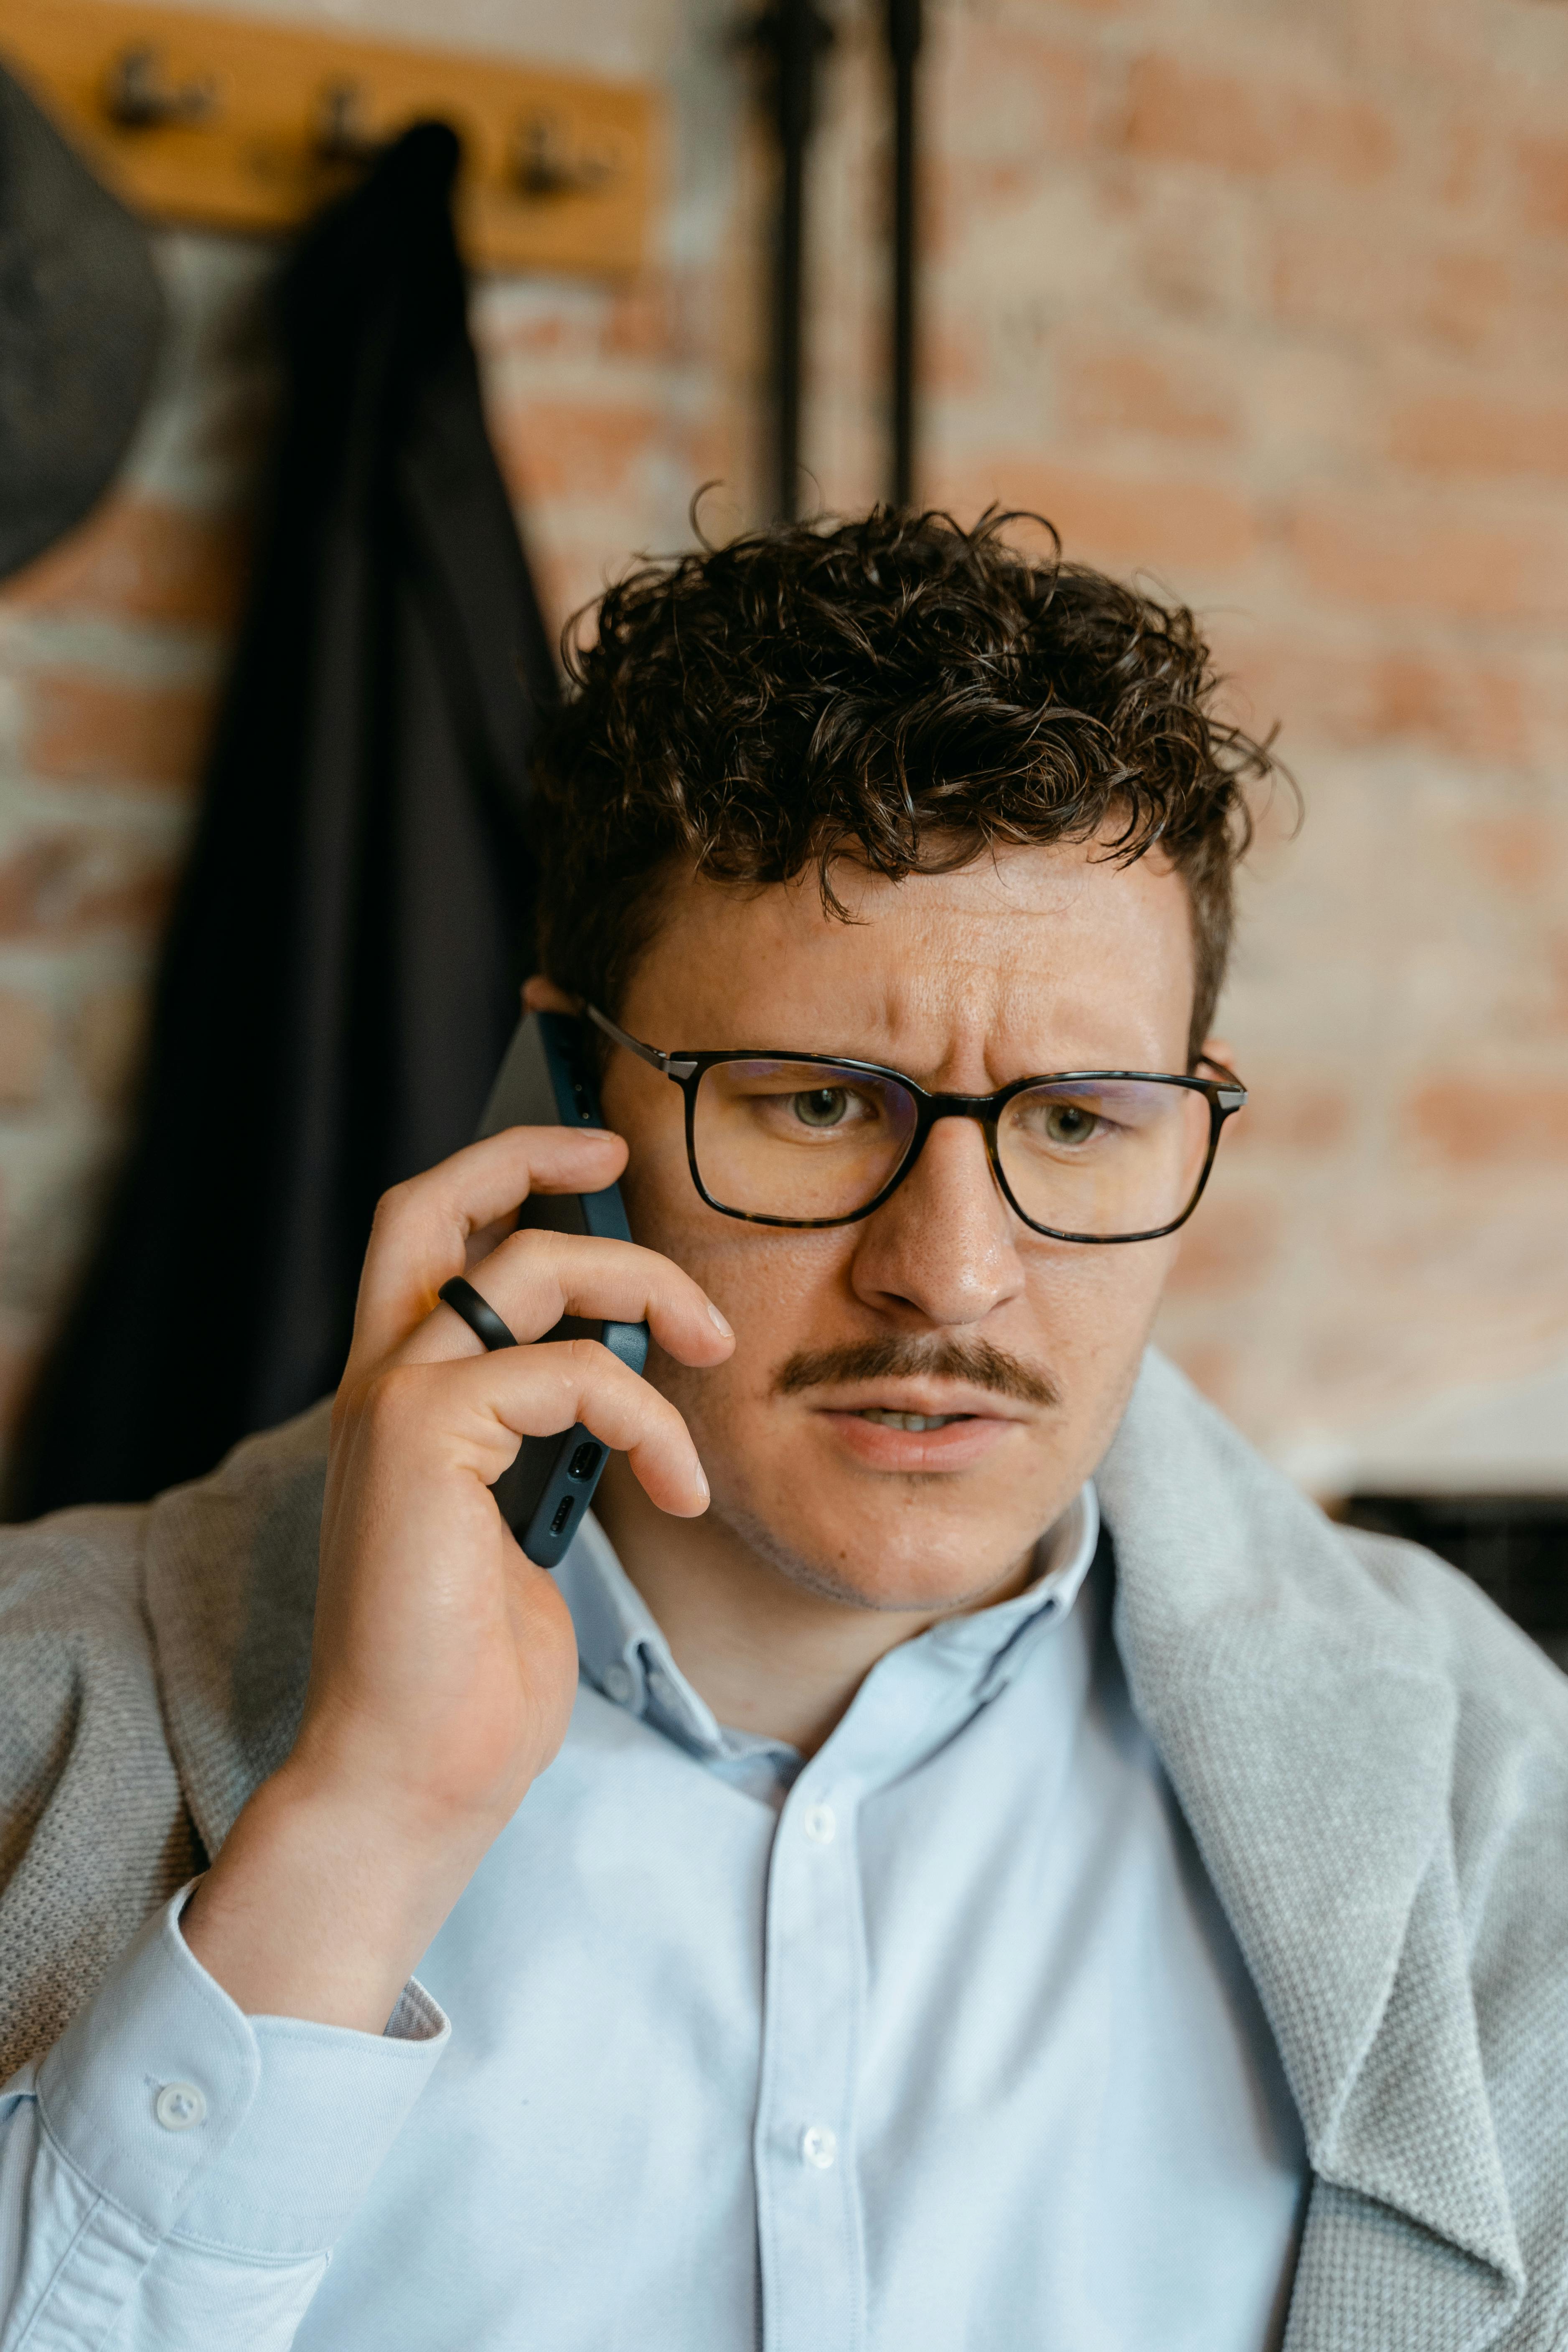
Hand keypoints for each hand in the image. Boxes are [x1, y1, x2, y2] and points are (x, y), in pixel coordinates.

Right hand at [182, 1125, 732, 2026]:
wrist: (415, 1774)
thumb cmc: (473, 1676)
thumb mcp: (518, 1529)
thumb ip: (539, 1442)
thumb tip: (610, 1382)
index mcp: (400, 1403)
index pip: (426, 1245)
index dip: (498, 1178)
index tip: (590, 1162)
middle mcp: (381, 1386)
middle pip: (431, 1205)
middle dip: (528, 1153)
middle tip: (620, 1151)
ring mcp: (393, 1404)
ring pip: (528, 1266)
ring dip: (643, 1287)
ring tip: (711, 1344)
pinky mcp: (421, 1437)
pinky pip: (572, 1370)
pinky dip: (649, 1417)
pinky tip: (679, 1486)